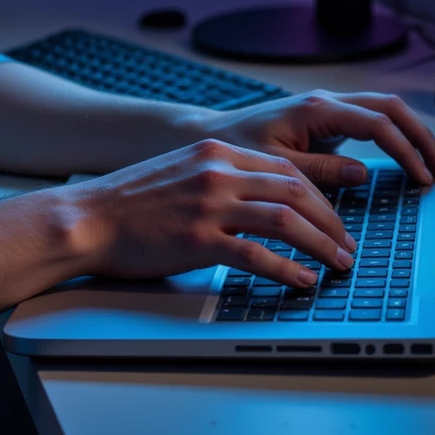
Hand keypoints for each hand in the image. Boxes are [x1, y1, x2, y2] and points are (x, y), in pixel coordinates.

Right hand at [71, 138, 355, 288]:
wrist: (86, 217)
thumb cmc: (128, 203)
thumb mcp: (180, 173)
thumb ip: (219, 180)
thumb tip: (260, 204)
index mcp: (216, 153)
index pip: (285, 170)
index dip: (319, 197)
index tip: (333, 220)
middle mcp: (217, 172)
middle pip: (295, 191)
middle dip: (331, 222)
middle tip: (347, 246)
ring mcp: (209, 204)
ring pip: (286, 220)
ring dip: (321, 244)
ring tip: (338, 265)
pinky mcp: (198, 238)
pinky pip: (257, 255)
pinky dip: (287, 269)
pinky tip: (303, 281)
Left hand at [206, 89, 434, 187]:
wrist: (213, 137)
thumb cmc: (237, 148)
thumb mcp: (275, 165)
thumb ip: (320, 169)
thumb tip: (363, 173)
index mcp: (316, 110)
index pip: (378, 124)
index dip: (406, 151)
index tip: (423, 177)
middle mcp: (325, 102)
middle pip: (390, 108)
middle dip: (420, 136)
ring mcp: (327, 108)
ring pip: (384, 109)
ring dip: (412, 132)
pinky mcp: (325, 119)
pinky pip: (370, 119)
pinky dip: (395, 133)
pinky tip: (409, 153)